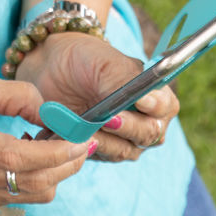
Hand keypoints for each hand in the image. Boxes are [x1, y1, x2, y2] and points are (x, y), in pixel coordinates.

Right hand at [0, 73, 90, 206]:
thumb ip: (18, 96)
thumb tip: (54, 114)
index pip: (20, 157)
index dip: (56, 152)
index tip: (80, 138)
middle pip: (34, 181)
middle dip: (68, 164)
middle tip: (81, 141)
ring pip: (33, 193)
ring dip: (56, 172)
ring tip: (57, 145)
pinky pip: (19, 196)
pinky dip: (37, 178)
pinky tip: (32, 154)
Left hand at [15, 32, 178, 160]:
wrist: (51, 67)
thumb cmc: (85, 59)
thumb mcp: (105, 63)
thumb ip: (126, 81)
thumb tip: (147, 98)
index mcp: (154, 95)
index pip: (164, 107)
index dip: (155, 107)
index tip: (140, 101)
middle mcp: (146, 121)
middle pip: (149, 135)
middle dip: (127, 127)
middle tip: (106, 118)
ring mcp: (125, 139)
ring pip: (125, 150)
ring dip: (105, 139)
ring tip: (85, 126)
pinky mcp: (103, 150)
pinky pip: (100, 155)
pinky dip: (87, 146)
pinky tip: (74, 134)